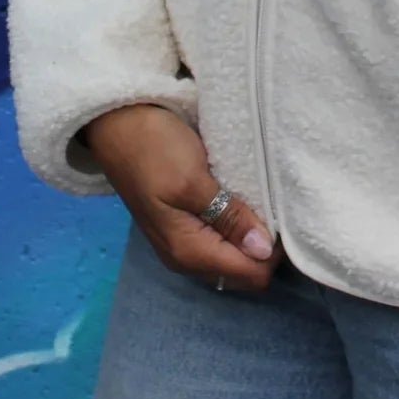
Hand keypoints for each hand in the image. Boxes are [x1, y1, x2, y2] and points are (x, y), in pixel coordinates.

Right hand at [79, 103, 280, 291]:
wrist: (116, 123)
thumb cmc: (154, 148)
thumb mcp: (193, 180)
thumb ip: (229, 218)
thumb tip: (263, 250)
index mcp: (189, 252)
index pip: (252, 275)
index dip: (273, 250)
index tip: (282, 214)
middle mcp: (186, 258)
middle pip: (244, 270)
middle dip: (264, 245)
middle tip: (273, 203)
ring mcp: (182, 242)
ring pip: (233, 255)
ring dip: (250, 232)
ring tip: (259, 197)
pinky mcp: (182, 223)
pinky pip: (220, 238)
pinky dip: (235, 222)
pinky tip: (242, 196)